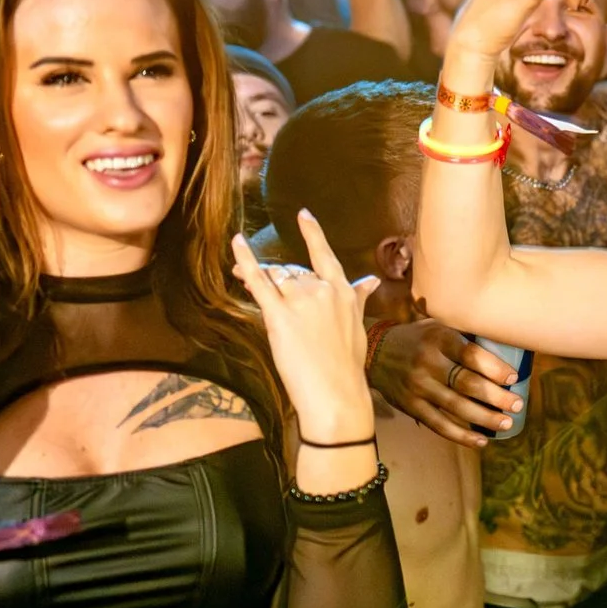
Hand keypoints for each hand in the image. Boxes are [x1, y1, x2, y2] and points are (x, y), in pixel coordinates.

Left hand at [230, 212, 381, 442]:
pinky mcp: (279, 316)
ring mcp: (301, 302)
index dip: (313, 234)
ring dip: (258, 274)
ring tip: (240, 273)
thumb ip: (358, 298)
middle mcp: (323, 290)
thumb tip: (371, 281)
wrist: (336, 392)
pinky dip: (245, 261)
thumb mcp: (357, 326)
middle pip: (293, 271)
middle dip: (276, 274)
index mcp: (344, 292)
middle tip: (256, 277)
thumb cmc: (347, 365)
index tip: (303, 215)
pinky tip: (236, 245)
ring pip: (275, 277)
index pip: (325, 256)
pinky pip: (259, 282)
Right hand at [369, 318, 523, 448]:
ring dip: (485, 418)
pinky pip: (439, 424)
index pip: (471, 355)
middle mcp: (427, 363)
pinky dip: (462, 435)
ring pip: (457, 407)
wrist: (374, 352)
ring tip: (506, 423)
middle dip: (497, 397)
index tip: (513, 378)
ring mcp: (418, 387)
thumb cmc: (417, 338)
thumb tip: (506, 346)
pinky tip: (481, 441)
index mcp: (438, 339)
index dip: (495, 368)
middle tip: (518, 404)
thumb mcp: (437, 326)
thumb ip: (464, 335)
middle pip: (467, 383)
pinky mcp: (411, 406)